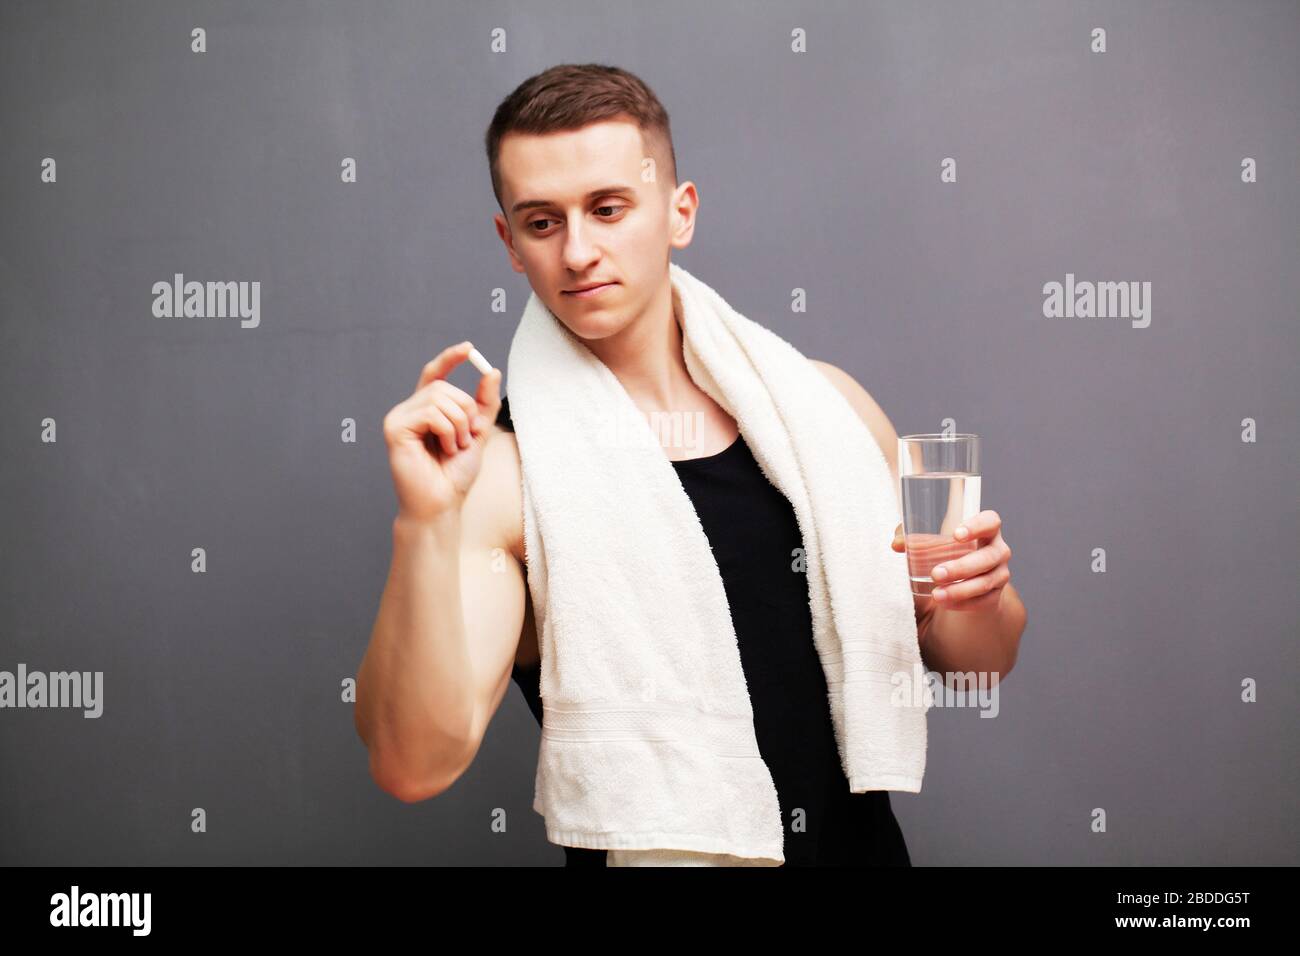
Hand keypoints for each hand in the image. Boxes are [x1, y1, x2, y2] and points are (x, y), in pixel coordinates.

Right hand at [382, 341, 501, 522]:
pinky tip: (445, 450)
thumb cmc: (455, 474)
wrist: (442, 504)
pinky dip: (448, 431)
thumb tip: (491, 371)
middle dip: (466, 410)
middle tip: (468, 438)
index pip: (435, 374)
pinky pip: (431, 413)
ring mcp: (399, 418)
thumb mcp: (478, 433)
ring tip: (456, 448)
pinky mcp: (395, 428)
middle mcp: (409, 410)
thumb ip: (484, 403)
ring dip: (459, 424)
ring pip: (438, 398)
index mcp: (426, 410)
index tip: (469, 348)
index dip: (450, 358)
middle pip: (444, 387)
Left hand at [892, 510, 1012, 611]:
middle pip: (987, 556)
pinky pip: (983, 601)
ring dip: (960, 589)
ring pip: (985, 582)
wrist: (963, 582)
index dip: (977, 526)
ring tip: (936, 594)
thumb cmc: (946, 553)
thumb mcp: (931, 543)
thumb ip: (912, 539)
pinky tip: (945, 603)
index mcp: (986, 530)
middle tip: (935, 574)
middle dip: (961, 567)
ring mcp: (1000, 574)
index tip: (956, 535)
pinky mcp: (995, 595)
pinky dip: (963, 603)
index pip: (991, 521)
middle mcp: (998, 550)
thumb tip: (897, 543)